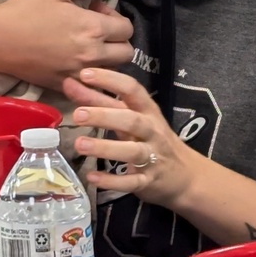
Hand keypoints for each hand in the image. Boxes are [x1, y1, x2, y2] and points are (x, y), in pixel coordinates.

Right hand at [0, 0, 133, 89]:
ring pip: (113, 71)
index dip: (116, 17)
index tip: (97, 12)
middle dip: (118, 39)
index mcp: (92, 28)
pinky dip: (91, 75)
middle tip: (96, 30)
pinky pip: (91, 85)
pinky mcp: (65, 86)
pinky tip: (73, 62)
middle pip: (127, 52)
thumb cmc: (24, 9)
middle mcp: (91, 54)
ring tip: (87, 46)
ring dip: (107, 58)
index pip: (127, 28)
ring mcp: (78, 74)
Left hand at [63, 67, 191, 207]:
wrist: (186, 176)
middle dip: (104, 116)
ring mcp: (152, 157)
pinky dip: (112, 181)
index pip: (132, 89)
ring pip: (131, 151)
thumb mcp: (131, 117)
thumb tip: (69, 83)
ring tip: (80, 144)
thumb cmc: (152, 139)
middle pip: (131, 120)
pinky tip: (92, 177)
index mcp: (148, 111)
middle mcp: (152, 131)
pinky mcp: (148, 181)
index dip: (109, 80)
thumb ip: (101, 101)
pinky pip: (131, 182)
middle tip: (77, 114)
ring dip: (105, 148)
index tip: (84, 74)